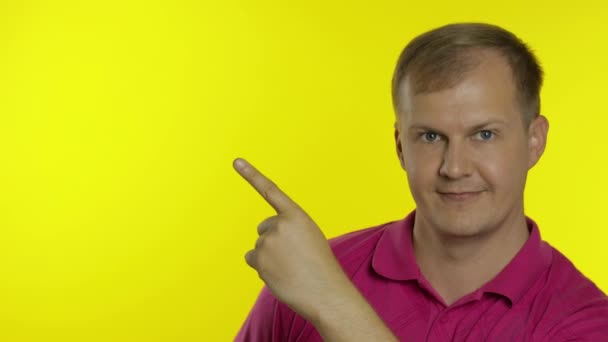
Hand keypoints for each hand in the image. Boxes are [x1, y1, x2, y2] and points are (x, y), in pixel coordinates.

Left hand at [233, 158, 350, 320]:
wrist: (325, 292)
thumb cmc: (320, 266)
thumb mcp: (309, 238)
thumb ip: (288, 231)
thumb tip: (263, 243)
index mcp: (296, 215)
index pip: (270, 191)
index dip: (252, 175)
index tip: (236, 161)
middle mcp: (279, 224)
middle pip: (265, 228)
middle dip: (274, 240)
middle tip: (294, 256)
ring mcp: (267, 242)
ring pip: (259, 247)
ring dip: (269, 257)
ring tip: (290, 268)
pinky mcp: (259, 259)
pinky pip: (252, 260)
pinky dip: (262, 267)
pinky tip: (279, 275)